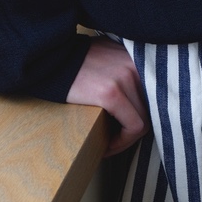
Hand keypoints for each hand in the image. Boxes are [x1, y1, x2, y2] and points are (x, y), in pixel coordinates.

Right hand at [66, 38, 149, 156]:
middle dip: (131, 130)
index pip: (152, 95)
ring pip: (143, 122)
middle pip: (149, 110)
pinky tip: (104, 146)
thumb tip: (137, 98)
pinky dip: (121, 142)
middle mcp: (134, 64)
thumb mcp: (107, 56)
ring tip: (107, 144)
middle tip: (114, 141)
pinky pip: (132, 128)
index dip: (139, 116)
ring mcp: (125, 77)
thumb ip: (125, 69)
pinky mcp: (112, 93)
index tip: (123, 129)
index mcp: (135, 56)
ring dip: (125, 139)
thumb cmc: (74, 62)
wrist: (49, 59)